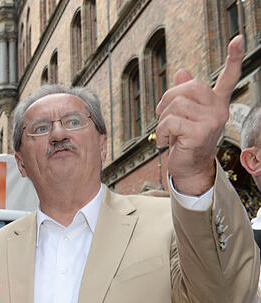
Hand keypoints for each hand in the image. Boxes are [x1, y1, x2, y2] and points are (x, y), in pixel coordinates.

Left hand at [156, 35, 244, 195]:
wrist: (189, 167)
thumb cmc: (185, 140)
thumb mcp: (184, 115)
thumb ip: (184, 94)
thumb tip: (182, 72)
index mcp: (216, 102)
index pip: (228, 78)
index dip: (234, 58)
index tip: (238, 39)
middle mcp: (218, 109)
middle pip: (186, 88)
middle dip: (167, 100)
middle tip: (163, 116)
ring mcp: (211, 120)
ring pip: (174, 106)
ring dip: (162, 121)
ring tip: (167, 133)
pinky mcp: (200, 132)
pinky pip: (170, 122)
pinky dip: (161, 132)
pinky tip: (167, 141)